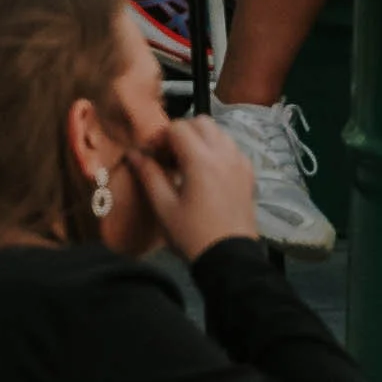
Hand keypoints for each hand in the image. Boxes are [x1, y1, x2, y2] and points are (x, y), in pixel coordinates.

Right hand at [139, 105, 260, 255]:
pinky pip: (232, 148)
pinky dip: (218, 150)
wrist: (229, 258)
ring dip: (201, 139)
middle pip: (201, 122)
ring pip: (219, 132)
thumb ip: (149, 175)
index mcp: (201, 160)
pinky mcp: (249, 173)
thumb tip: (133, 153)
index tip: (153, 156)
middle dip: (182, 133)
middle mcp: (224, 153)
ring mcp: (240, 162)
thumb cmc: (192, 234)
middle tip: (170, 157)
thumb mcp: (164, 207)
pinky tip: (208, 174)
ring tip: (188, 165)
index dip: (161, 137)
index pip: (178, 127)